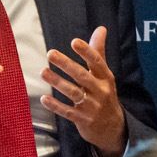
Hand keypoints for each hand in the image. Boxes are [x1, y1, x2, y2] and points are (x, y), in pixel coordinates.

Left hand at [44, 25, 126, 156]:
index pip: (97, 62)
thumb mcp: (105, 75)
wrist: (113, 128)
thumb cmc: (105, 95)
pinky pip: (67, 112)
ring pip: (73, 93)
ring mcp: (91, 107)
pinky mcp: (82, 120)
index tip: (74, 41)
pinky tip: (44, 98)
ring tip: (43, 72)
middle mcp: (100, 91)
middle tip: (51, 53)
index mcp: (105, 78)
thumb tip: (101, 28)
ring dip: (57, 82)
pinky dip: (56, 106)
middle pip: (82, 76)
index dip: (86, 52)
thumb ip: (99, 52)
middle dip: (66, 64)